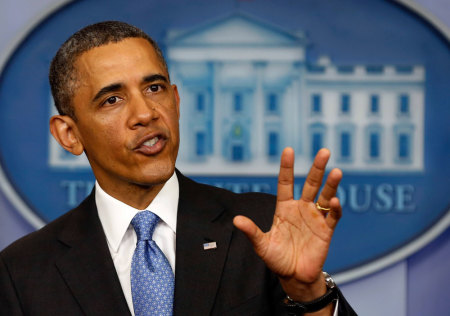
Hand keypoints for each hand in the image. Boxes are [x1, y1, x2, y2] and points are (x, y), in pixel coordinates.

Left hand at [233, 147, 341, 301]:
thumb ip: (251, 232)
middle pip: (310, 184)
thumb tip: (236, 220)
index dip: (286, 167)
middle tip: (324, 151)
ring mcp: (315, 218)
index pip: (285, 183)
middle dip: (317, 168)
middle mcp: (301, 209)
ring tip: (336, 171)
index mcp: (284, 208)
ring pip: (325, 196)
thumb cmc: (277, 259)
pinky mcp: (326, 230)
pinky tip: (335, 201)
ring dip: (331, 184)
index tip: (288, 150)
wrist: (294, 277)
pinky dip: (335, 209)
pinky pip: (333, 217)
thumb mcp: (262, 245)